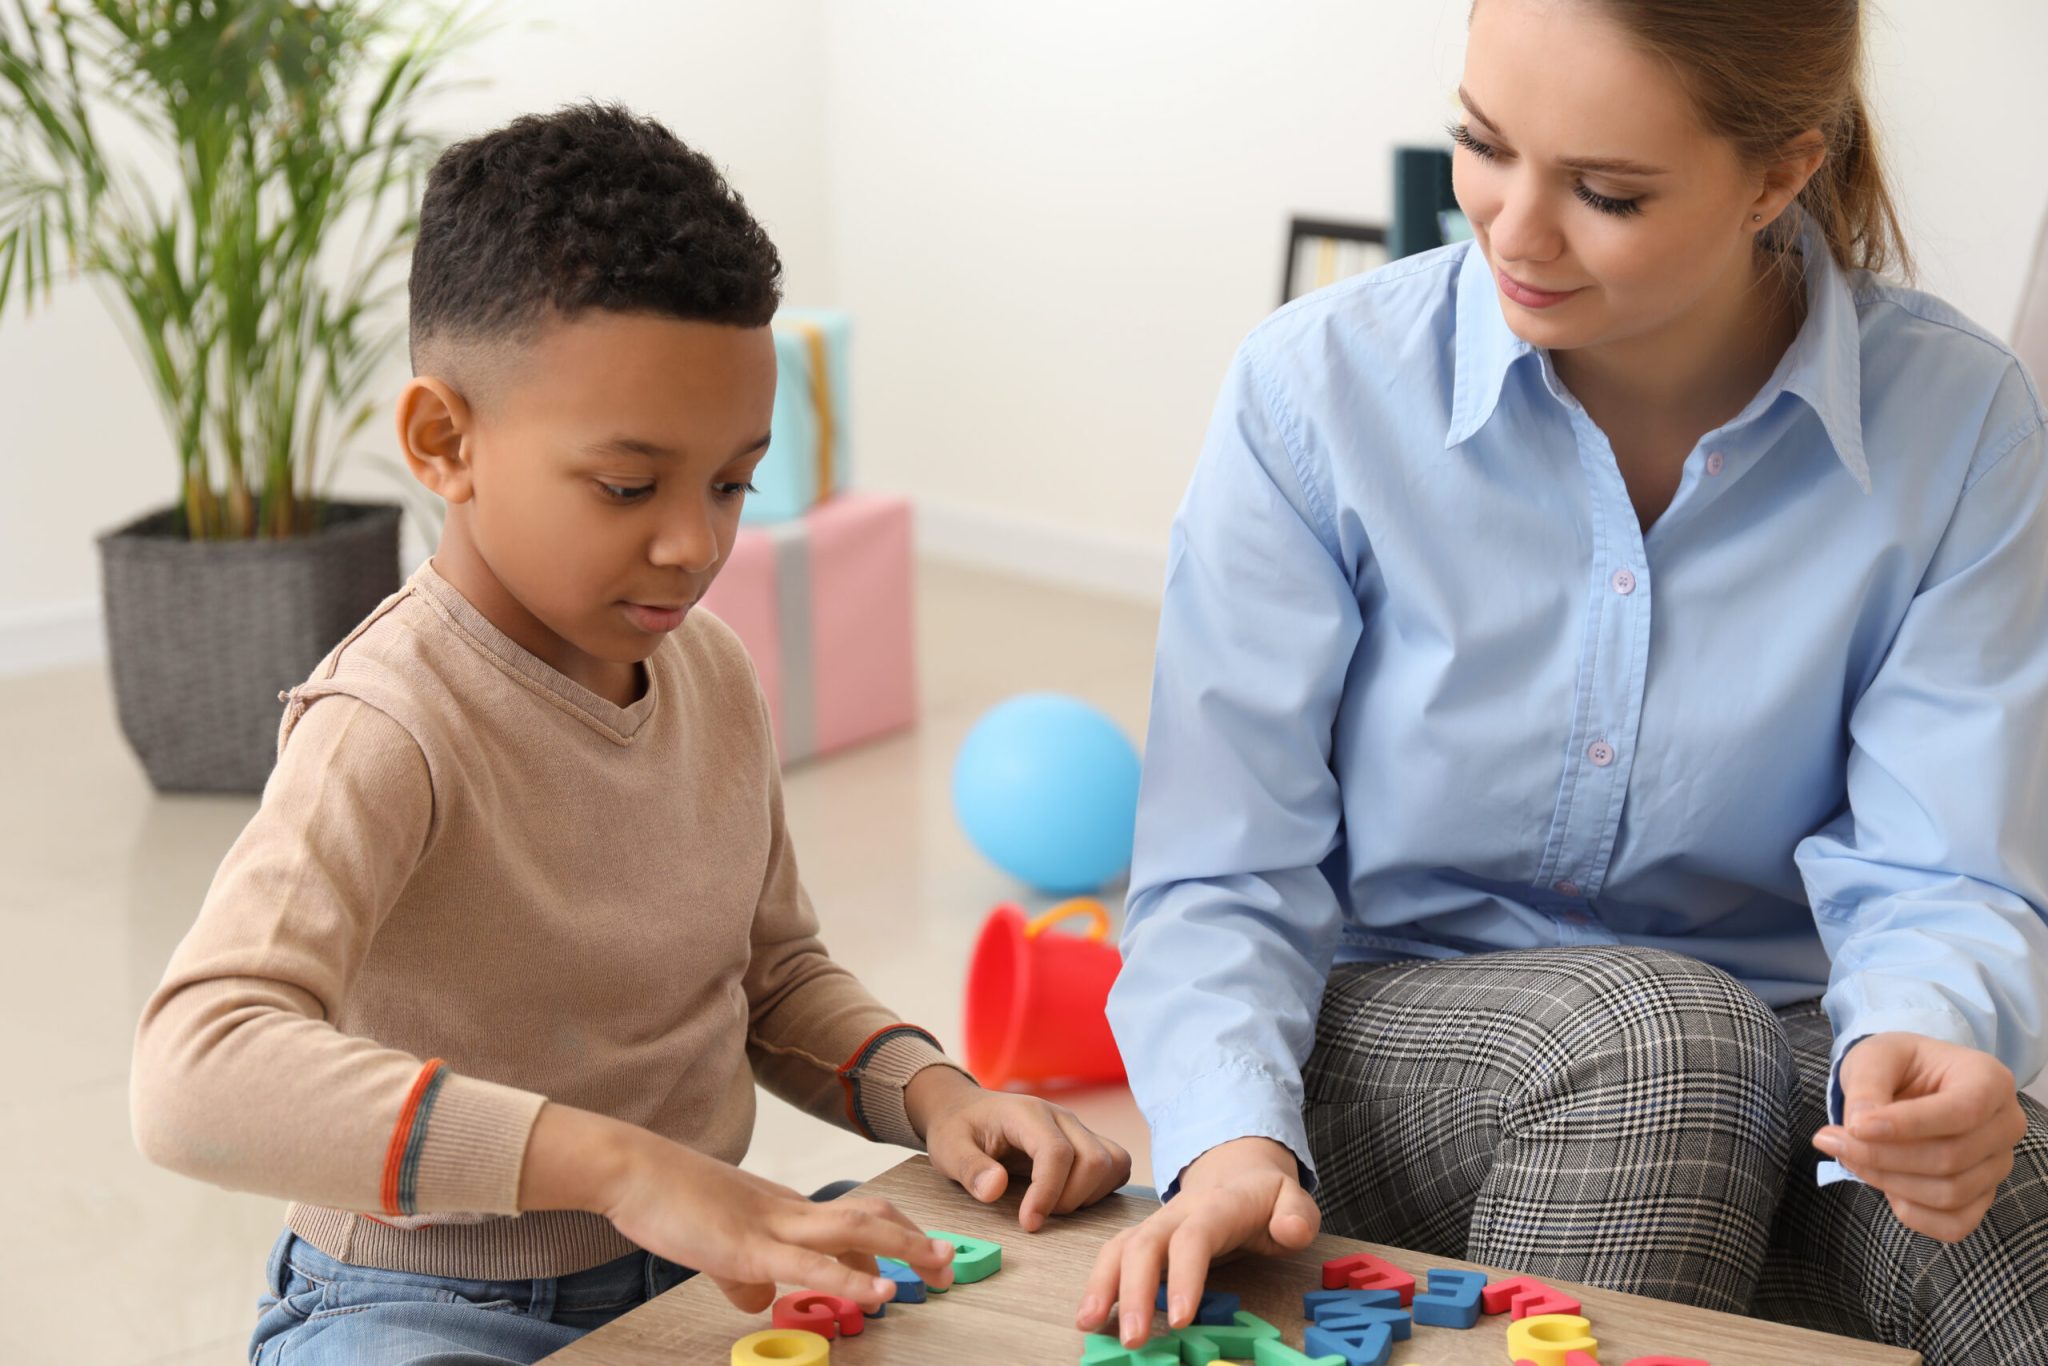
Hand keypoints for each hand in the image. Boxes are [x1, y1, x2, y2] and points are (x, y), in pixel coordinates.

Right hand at [518, 1103, 955, 1311]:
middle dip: (913, 1239)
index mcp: (783, 1208)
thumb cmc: (667, 1200)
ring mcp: (772, 1226)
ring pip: (854, 1232)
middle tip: (948, 1262)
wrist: (631, 1169)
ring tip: (938, 1265)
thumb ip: (741, 1274)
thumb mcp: (714, 1245)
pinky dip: (852, 1279)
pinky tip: (881, 1292)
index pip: (853, 1216)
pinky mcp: (749, 1247)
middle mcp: (789, 1210)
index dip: (893, 1232)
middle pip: (869, 1217)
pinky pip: (811, 1266)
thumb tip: (756, 1300)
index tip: (923, 1251)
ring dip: (902, 1247)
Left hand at [905, 1066, 1131, 1231]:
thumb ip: (970, 1169)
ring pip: (1112, 1163)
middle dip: (1070, 1200)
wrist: (964, 1110)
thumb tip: (995, 1189)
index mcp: (1027, 1114)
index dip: (1048, 1193)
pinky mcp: (1085, 1141)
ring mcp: (1077, 1128)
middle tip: (1036, 1215)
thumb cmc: (957, 1129)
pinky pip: (1116, 1164)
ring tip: (1053, 1207)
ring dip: (1089, 1196)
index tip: (1028, 1223)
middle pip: (1094, 1160)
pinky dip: (1102, 1189)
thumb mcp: (948, 1149)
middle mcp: (1061, 1117)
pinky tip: (1071, 1199)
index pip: (1057, 1152)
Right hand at [1075, 1136, 1317, 1348]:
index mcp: (1218, 1205)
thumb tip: (1290, 1231)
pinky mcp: (1144, 1238)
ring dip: (1102, 1286)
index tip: (1180, 1321)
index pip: (1194, 1237)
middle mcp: (1177, 1212)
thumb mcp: (1293, 1200)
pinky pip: (1115, 1255)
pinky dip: (1098, 1284)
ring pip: (1121, 1246)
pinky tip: (1090, 1316)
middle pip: (1146, 1243)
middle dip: (1134, 1291)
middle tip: (1133, 1339)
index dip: (1184, 1276)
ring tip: (1088, 1325)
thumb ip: (1298, 1215)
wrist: (1239, 1172)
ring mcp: (1157, 1224)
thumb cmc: (1266, 1200)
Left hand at [1812, 1031, 2027, 1242]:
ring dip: (1887, 1181)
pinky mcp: (1982, 1197)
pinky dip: (1910, 1212)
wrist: (1913, 1083)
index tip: (1855, 1126)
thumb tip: (1859, 1127)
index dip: (1907, 1125)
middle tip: (1829, 1139)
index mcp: (1989, 1080)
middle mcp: (2006, 1125)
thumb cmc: (1898, 1065)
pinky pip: (1954, 1224)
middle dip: (1881, 1155)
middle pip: (1951, 1158)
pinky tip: (1881, 1183)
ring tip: (1846, 1154)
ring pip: (1949, 1194)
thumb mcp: (1875, 1056)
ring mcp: (1998, 1165)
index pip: (1961, 1112)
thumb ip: (1866, 1086)